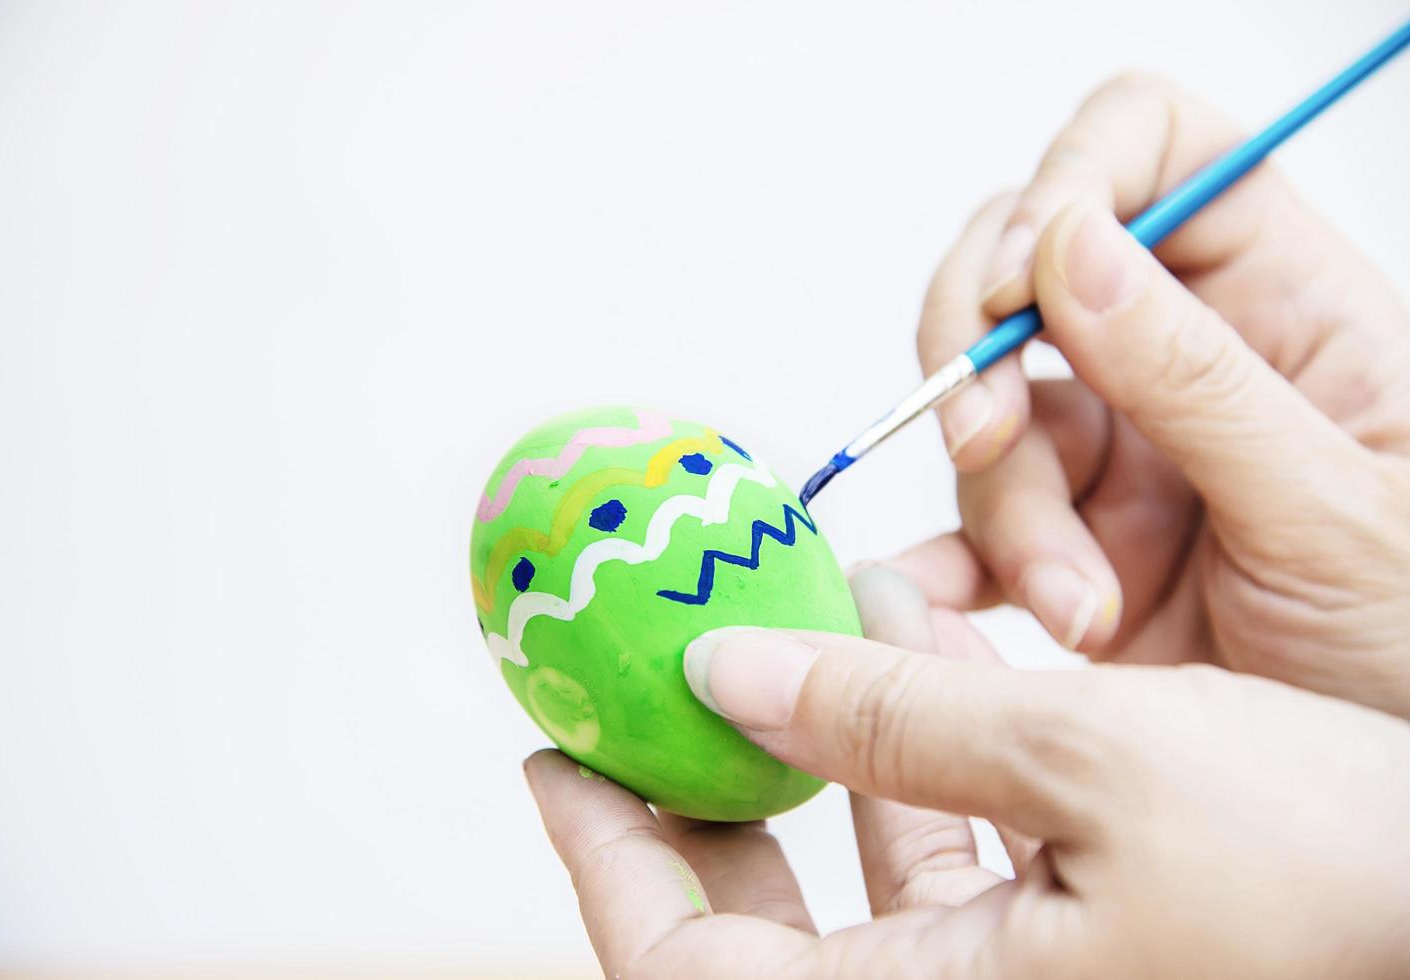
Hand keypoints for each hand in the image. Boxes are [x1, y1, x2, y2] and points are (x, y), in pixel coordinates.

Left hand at [524, 570, 1409, 978]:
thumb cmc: (1330, 872)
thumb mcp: (1095, 761)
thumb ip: (897, 719)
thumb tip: (729, 678)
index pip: (695, 970)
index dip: (608, 866)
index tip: (555, 759)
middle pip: (760, 921)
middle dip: (696, 797)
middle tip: (644, 689)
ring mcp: (1020, 976)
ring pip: (859, 867)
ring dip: (815, 745)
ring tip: (780, 635)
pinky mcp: (1079, 933)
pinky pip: (956, 844)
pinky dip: (920, 750)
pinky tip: (914, 643)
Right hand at [896, 74, 1409, 714]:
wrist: (1403, 811)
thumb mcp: (1336, 509)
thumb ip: (1197, 377)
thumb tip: (1066, 243)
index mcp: (1285, 303)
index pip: (1155, 151)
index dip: (1073, 180)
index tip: (1023, 285)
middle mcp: (1185, 359)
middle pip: (1025, 275)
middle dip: (981, 354)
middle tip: (986, 439)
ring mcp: (1122, 453)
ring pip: (991, 420)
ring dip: (1008, 513)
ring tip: (1080, 611)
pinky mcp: (1072, 545)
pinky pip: (969, 530)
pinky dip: (942, 570)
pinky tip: (947, 614)